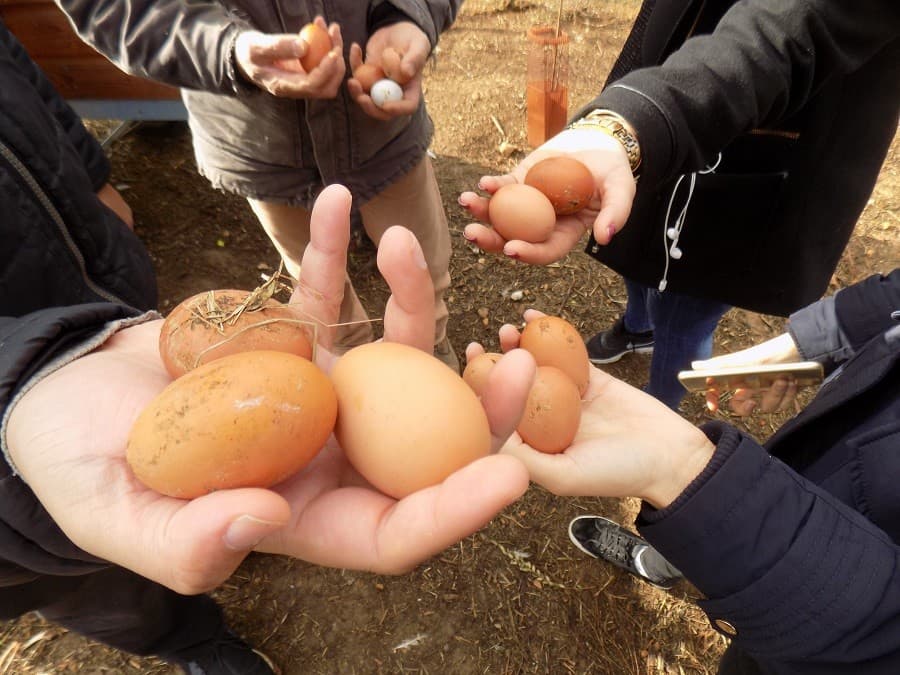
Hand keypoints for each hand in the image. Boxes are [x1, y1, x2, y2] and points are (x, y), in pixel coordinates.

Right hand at [5, 185, 531, 593]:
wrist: (58, 394)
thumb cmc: (78, 467)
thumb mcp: (115, 518)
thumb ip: (184, 543)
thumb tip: (267, 522)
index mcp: (302, 517)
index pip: (395, 532)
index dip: (453, 514)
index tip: (507, 475)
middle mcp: (327, 458)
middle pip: (423, 444)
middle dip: (478, 411)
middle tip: (517, 363)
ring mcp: (316, 396)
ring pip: (390, 360)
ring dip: (411, 302)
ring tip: (403, 241)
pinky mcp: (292, 341)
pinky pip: (324, 298)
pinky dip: (331, 254)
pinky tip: (336, 204)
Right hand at [234, 20, 345, 98]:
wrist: (247, 56)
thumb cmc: (249, 52)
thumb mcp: (257, 47)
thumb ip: (279, 47)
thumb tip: (304, 46)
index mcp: (284, 87)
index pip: (311, 85)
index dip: (326, 71)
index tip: (333, 52)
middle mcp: (297, 89)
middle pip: (327, 86)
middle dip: (337, 63)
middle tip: (334, 35)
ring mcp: (305, 82)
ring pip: (331, 76)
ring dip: (336, 52)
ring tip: (331, 27)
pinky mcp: (309, 72)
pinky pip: (326, 64)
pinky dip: (330, 47)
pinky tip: (325, 28)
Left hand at [346, 22, 428, 119]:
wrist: (398, 28)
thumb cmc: (413, 37)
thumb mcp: (418, 45)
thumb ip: (415, 58)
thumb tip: (407, 72)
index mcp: (410, 88)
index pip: (407, 106)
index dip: (397, 109)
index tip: (386, 105)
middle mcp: (394, 91)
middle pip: (383, 109)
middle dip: (370, 107)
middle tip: (361, 98)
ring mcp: (379, 84)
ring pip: (366, 97)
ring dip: (356, 93)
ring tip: (352, 81)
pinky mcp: (366, 74)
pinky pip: (357, 74)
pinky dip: (353, 63)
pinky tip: (355, 47)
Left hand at [458, 128, 635, 264]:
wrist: (600, 143)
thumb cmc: (613, 171)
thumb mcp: (622, 190)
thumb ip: (617, 213)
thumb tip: (605, 237)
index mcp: (565, 234)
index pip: (544, 250)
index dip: (528, 253)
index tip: (510, 248)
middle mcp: (541, 224)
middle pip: (512, 238)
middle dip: (490, 239)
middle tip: (472, 233)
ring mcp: (527, 204)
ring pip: (500, 215)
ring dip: (481, 212)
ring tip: (466, 202)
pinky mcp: (519, 182)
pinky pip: (502, 188)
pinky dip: (491, 187)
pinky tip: (483, 184)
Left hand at [471, 310, 714, 509]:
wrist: (672, 458)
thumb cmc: (618, 474)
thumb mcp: (564, 475)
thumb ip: (526, 457)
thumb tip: (486, 433)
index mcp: (534, 446)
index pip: (498, 416)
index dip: (480, 392)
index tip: (468, 367)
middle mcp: (546, 421)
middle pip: (513, 387)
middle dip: (494, 365)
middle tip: (481, 345)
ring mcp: (568, 398)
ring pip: (537, 366)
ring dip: (519, 346)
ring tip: (508, 330)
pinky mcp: (591, 379)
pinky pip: (568, 352)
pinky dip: (552, 333)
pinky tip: (534, 315)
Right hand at [692, 333, 801, 414]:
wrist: (803, 351)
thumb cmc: (770, 353)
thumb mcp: (744, 360)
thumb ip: (720, 365)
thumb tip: (694, 366)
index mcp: (737, 378)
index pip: (717, 392)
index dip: (713, 400)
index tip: (713, 407)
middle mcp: (750, 387)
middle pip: (742, 408)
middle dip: (748, 406)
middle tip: (754, 400)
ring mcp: (766, 393)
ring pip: (766, 407)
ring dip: (776, 394)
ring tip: (784, 378)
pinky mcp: (783, 396)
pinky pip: (782, 405)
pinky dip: (788, 394)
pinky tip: (792, 382)